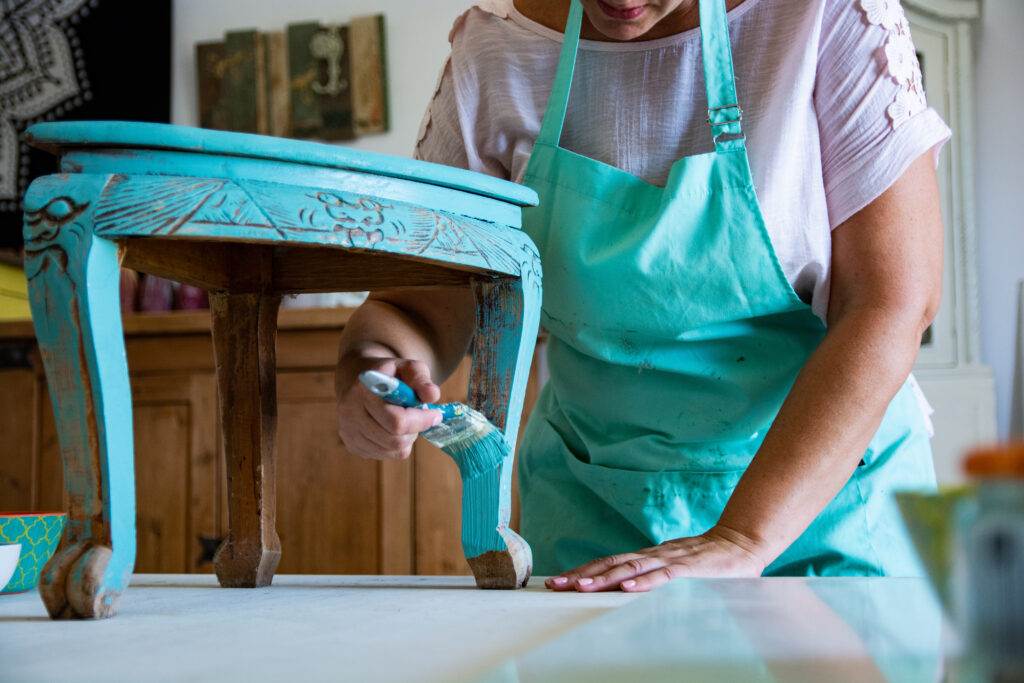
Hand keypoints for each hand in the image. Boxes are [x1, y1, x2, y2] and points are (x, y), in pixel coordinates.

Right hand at [336, 358, 443, 460]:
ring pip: (391, 450)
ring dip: (407, 438)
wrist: (359, 377)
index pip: (397, 421)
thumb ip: (421, 380)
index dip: (422, 421)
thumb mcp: (408, 367)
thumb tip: (432, 396)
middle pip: (394, 439)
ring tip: (406, 419)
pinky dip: (396, 445)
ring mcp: (348, 432)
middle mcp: (349, 413)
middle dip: (415, 430)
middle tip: (421, 417)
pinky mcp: (351, 445)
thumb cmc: (389, 373)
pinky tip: (393, 427)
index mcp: (362, 391)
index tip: (436, 414)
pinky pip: (384, 454)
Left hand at [544, 526, 766, 591]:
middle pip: (610, 564)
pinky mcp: (689, 569)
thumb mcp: (674, 571)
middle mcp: (652, 555)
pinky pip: (663, 576)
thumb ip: (654, 579)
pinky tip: (627, 588)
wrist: (742, 543)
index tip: (559, 582)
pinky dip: (644, 582)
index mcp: (647, 557)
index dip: (583, 572)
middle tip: (555, 586)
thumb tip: (625, 592)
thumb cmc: (708, 562)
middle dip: (581, 576)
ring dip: (604, 578)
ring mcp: (670, 560)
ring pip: (630, 569)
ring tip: (581, 588)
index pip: (608, 563)